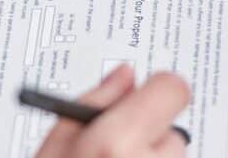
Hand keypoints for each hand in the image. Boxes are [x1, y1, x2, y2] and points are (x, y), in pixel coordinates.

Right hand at [35, 65, 190, 157]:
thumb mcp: (56, 144)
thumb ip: (94, 102)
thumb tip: (123, 76)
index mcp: (117, 144)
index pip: (171, 88)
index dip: (157, 88)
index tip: (144, 94)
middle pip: (170, 127)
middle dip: (146, 134)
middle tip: (113, 149)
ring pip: (172, 155)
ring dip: (150, 157)